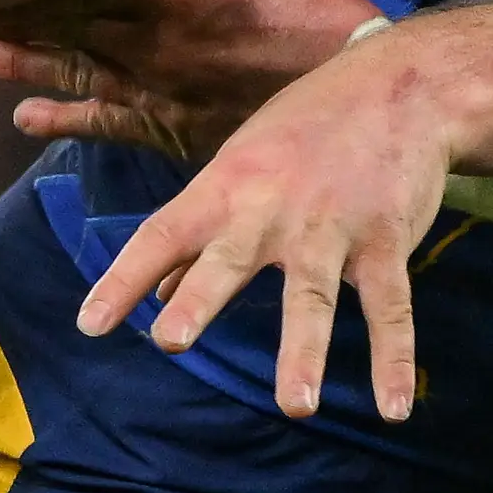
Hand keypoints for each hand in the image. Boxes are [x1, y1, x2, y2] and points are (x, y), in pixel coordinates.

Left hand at [0, 0, 380, 152]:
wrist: (366, 98)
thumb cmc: (332, 15)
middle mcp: (155, 44)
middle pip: (69, 26)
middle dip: (18, 15)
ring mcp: (163, 91)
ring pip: (79, 73)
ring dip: (25, 62)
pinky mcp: (178, 131)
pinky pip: (111, 125)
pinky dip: (67, 119)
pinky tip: (29, 117)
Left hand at [71, 43, 456, 421]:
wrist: (401, 85)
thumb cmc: (308, 125)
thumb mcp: (241, 165)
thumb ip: (200, 233)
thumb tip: (158, 295)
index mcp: (228, 187)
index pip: (163, 234)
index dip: (125, 278)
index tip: (90, 324)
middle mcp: (273, 208)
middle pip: (230, 258)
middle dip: (201, 298)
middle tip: (171, 341)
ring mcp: (333, 226)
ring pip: (312, 292)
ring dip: (305, 350)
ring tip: (296, 405)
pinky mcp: (386, 240)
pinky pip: (390, 306)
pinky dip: (393, 357)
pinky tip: (393, 407)